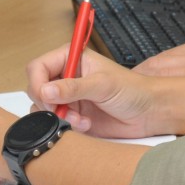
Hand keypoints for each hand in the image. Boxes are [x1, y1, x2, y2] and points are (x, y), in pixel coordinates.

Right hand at [26, 46, 163, 136]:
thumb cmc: (132, 90)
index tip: (46, 97)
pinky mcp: (72, 116)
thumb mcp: (103, 84)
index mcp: (71, 58)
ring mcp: (67, 97)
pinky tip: (85, 125)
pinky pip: (54, 123)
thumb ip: (74, 87)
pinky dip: (66, 126)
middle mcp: (66, 76)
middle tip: (64, 111)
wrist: (148, 113)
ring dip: (58, 117)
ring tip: (80, 120)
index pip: (38, 67)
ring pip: (42, 109)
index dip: (37, 82)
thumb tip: (46, 91)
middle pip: (36, 89)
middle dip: (48, 104)